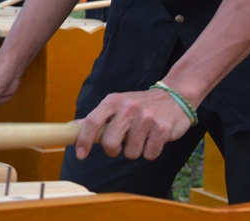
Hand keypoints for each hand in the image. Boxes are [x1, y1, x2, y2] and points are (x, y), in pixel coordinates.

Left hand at [74, 89, 193, 161]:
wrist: (175, 96)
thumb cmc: (141, 104)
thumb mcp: (118, 103)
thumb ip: (99, 117)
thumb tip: (75, 127)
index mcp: (113, 101)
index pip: (92, 122)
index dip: (84, 140)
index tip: (80, 154)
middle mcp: (128, 108)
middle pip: (110, 144)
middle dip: (114, 150)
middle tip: (121, 144)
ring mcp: (146, 119)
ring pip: (130, 153)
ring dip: (135, 150)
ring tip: (142, 136)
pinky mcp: (162, 130)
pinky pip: (149, 155)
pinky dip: (150, 151)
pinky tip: (154, 138)